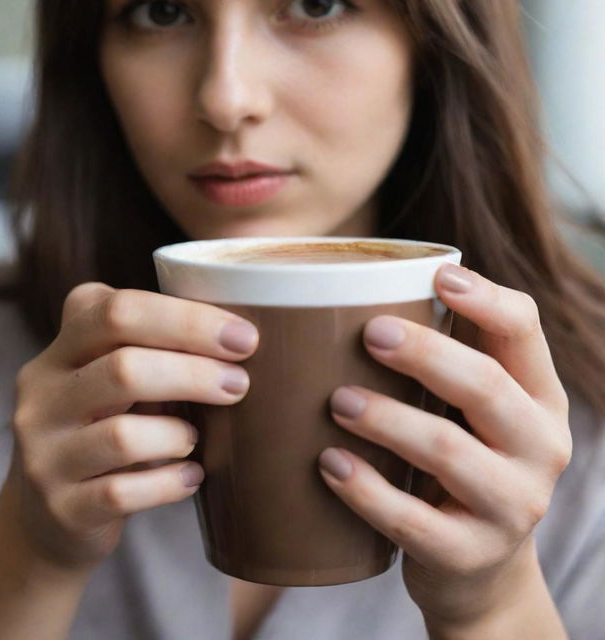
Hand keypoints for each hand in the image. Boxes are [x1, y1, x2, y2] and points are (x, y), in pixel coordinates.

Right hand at [6, 283, 258, 570]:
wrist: (52, 512)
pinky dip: (169, 484)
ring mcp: (44, 455)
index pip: (117, 311)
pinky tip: (190, 477)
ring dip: (178, 435)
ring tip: (195, 439)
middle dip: (194, 373)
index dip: (187, 319)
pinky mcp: (60, 508)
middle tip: (239, 384)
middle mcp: (43, 396)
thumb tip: (237, 337)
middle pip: (123, 367)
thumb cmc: (106, 427)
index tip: (243, 337)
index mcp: (63, 350)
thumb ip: (154, 349)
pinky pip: (122, 493)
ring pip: (124, 436)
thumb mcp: (114, 378)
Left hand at [318, 263, 571, 626]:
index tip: (437, 275)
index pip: (524, 331)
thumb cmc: (460, 461)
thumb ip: (446, 358)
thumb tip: (369, 292)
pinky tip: (329, 465)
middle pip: (486, 386)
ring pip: (448, 451)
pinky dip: (365, 490)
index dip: (485, 298)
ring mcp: (512, 506)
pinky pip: (413, 521)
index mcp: (539, 397)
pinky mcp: (469, 554)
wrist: (478, 565)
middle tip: (370, 334)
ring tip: (336, 401)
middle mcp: (539, 447)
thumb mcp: (471, 410)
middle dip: (425, 355)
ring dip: (386, 420)